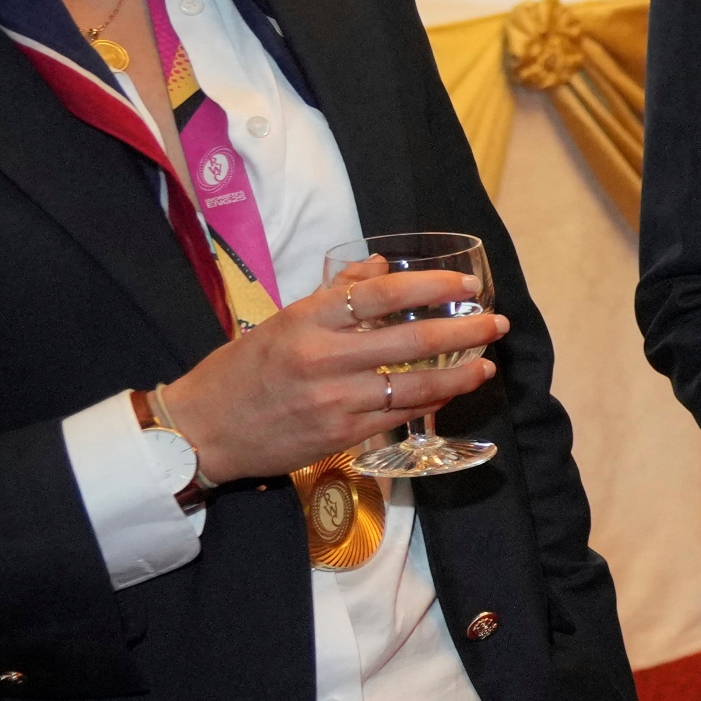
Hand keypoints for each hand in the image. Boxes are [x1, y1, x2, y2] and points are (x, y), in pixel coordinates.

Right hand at [160, 269, 503, 486]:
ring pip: (414, 384)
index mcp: (307, 320)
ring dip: (460, 373)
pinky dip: (431, 402)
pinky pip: (399, 416)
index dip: (432, 287)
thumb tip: (380, 265)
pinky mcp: (341, 435)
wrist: (204, 430)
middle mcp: (323, 358)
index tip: (467, 286)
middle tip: (496, 323)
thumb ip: (334, 293)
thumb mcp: (282, 320)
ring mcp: (335, 400)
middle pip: (411, 340)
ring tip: (486, 364)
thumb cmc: (243, 370)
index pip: (382, 294)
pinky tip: (451, 392)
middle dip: (464, 330)